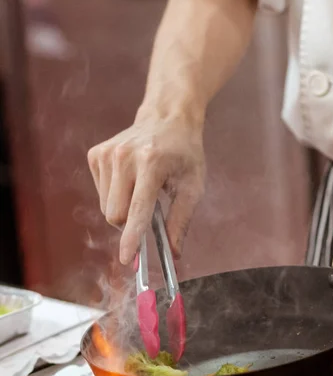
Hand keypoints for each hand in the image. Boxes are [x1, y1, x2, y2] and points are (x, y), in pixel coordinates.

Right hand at [87, 112, 204, 264]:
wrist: (166, 117)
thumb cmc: (184, 153)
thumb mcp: (193, 186)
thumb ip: (181, 221)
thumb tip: (174, 254)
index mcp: (151, 164)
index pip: (137, 210)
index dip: (131, 238)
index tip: (126, 258)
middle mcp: (124, 157)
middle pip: (115, 215)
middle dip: (130, 225)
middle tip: (149, 212)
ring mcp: (106, 154)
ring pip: (106, 208)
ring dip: (123, 210)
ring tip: (142, 190)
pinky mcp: (95, 155)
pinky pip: (100, 194)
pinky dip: (115, 196)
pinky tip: (130, 180)